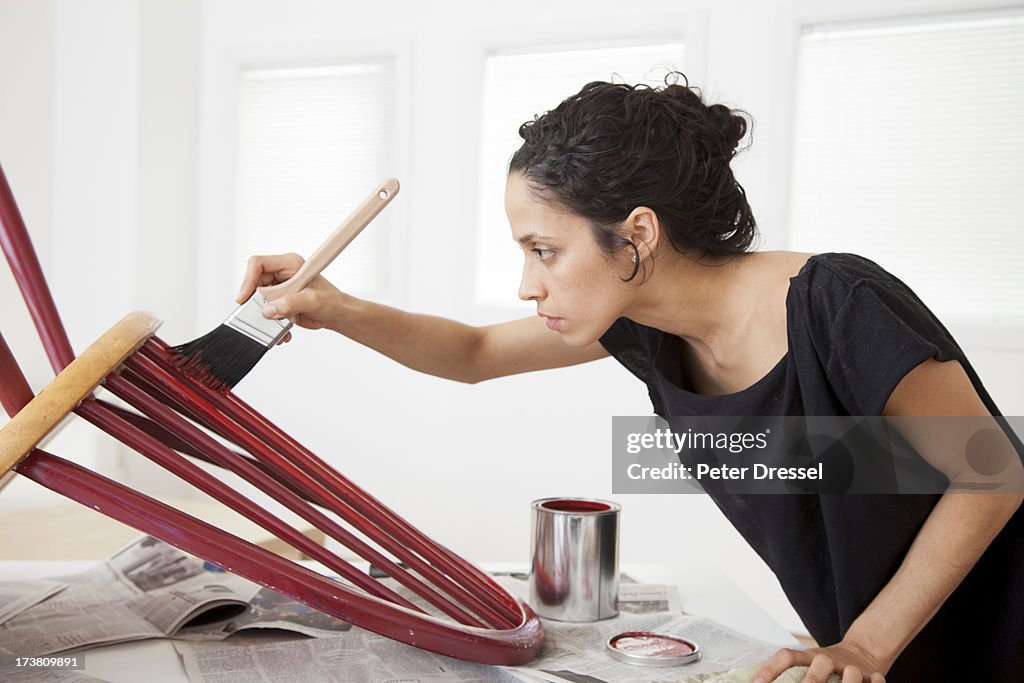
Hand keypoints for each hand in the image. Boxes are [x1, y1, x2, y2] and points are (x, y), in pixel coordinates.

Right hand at [236, 253, 346, 338]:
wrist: (337, 315)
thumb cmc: (331, 301)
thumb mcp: (313, 301)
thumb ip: (291, 303)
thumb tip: (269, 310)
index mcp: (289, 264)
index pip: (258, 264)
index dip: (248, 279)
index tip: (245, 297)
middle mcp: (281, 274)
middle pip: (255, 284)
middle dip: (255, 303)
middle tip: (258, 317)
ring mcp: (279, 288)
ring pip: (258, 301)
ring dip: (264, 317)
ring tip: (273, 329)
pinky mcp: (278, 302)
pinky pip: (265, 312)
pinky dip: (270, 324)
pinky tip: (281, 332)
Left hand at [752, 638, 887, 682]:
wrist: (861, 652)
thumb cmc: (825, 667)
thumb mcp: (807, 664)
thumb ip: (789, 674)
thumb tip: (758, 682)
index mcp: (809, 656)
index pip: (787, 657)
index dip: (771, 669)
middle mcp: (829, 659)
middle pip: (820, 664)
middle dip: (811, 682)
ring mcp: (851, 667)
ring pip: (851, 674)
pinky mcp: (871, 676)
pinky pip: (875, 681)